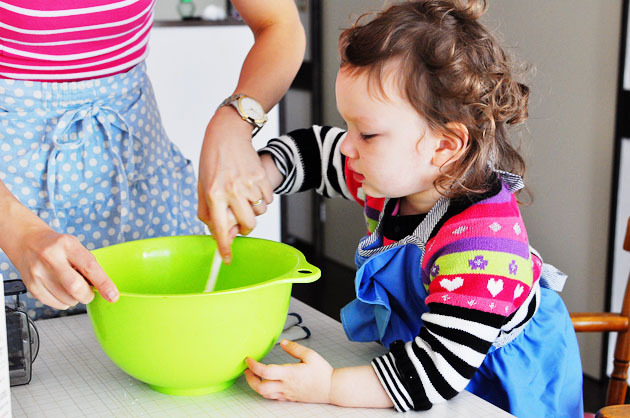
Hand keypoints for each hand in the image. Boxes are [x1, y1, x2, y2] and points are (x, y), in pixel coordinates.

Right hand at [11, 224, 118, 309]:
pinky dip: (63, 301)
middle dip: (87, 295)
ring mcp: (38, 273)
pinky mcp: (31, 286)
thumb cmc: (57, 246)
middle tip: (89, 293)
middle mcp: (51, 257)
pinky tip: (60, 289)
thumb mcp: (75, 246)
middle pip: (75, 287)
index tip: (113, 295)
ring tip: (70, 286)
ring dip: (75, 299)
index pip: (90, 267)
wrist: (27, 242)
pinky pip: (55, 304)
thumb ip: (88, 265)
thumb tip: (103, 288)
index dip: (104, 284)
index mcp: (67, 245)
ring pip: (66, 299)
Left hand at [198, 108, 272, 262]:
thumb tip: (221, 236)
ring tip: (243, 195)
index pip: (219, 228)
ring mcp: (248, 184)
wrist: (227, 134)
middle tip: (239, 220)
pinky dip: (261, 199)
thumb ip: (209, 214)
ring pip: (259, 213)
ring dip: (253, 210)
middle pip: (247, 225)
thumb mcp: (202, 188)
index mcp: (213, 194)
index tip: (227, 258)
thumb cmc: (212, 162)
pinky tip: (251, 186)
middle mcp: (231, 190)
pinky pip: (268, 201)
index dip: (224, 247)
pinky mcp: (261, 178)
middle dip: (244, 228)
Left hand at [245, 340, 333, 403]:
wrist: (332, 388)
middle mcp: (286, 385)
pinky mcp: (289, 398)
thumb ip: (295, 348)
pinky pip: (272, 397)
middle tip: (247, 369)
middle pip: (261, 388)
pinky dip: (265, 391)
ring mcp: (287, 393)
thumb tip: (283, 342)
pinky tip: (266, 383)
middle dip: (250, 379)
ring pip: (265, 395)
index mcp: (289, 373)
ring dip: (255, 386)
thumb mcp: (310, 355)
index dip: (254, 366)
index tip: (248, 359)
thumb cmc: (322, 372)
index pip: (265, 372)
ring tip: (254, 375)